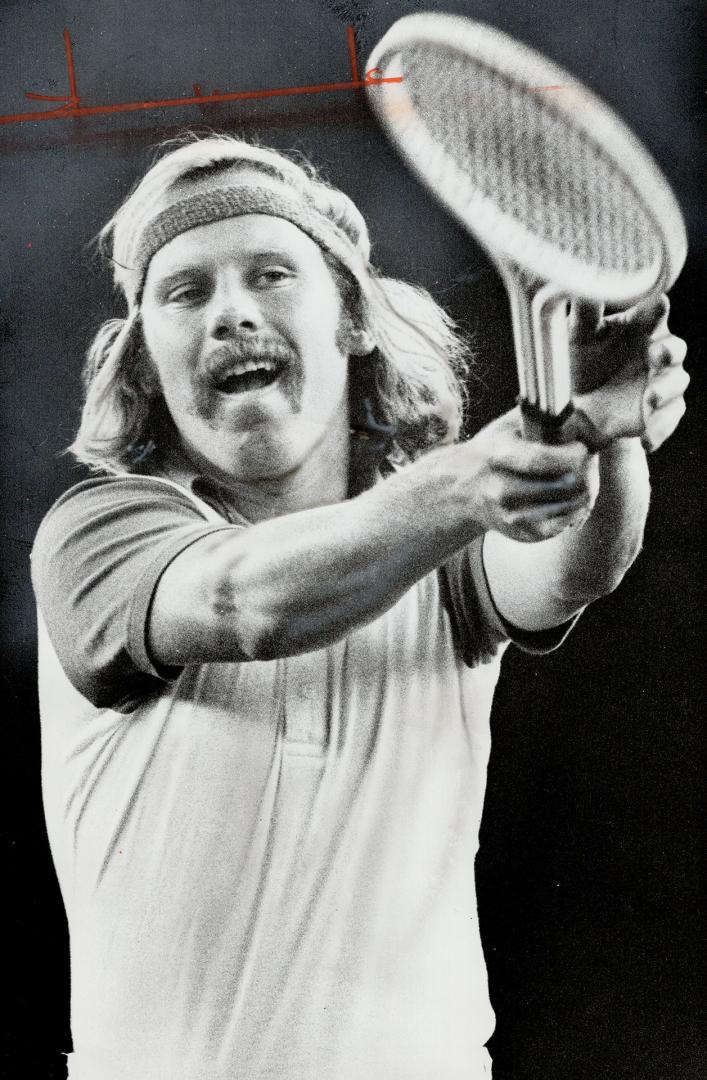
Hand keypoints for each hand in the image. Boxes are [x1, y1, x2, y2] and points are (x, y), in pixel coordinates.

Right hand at [457, 408, 598, 542]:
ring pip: (567, 506)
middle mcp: (500, 489)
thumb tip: (576, 409)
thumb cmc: (495, 450)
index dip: (570, 454)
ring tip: (582, 478)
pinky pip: (562, 525)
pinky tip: (571, 498)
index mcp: (497, 456)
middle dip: (585, 472)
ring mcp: (509, 515)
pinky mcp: (520, 533)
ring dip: (583, 492)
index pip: (540, 460)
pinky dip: (573, 511)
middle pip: (561, 485)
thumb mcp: (507, 426)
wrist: (465, 488)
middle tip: (588, 463)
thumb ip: (538, 415)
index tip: (582, 448)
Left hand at [567, 294, 687, 452]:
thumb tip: (573, 278)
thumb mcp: (576, 336)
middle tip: (657, 355)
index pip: (655, 312)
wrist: (576, 409)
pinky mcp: (661, 411)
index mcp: (639, 325)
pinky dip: (660, 429)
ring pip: (677, 383)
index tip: (657, 303)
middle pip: (675, 347)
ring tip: (649, 401)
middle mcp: (656, 349)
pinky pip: (670, 419)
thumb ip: (585, 310)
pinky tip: (646, 440)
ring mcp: (661, 381)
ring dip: (665, 391)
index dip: (657, 308)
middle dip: (669, 351)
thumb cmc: (579, 360)